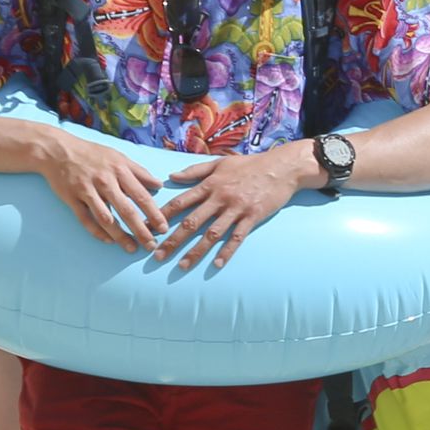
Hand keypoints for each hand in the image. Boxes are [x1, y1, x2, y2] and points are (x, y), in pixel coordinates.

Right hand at [37, 129, 165, 250]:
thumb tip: (159, 185)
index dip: (154, 214)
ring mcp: (87, 190)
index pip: (141, 195)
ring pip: (106, 218)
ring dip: (120, 236)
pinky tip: (108, 241)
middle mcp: (105, 181)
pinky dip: (97, 232)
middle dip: (141, 230)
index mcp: (119, 170)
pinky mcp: (71, 198)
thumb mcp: (118, 157)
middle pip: (126, 210)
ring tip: (132, 248)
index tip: (163, 228)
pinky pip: (85, 219)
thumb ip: (139, 171)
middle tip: (151, 245)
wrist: (57, 150)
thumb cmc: (92, 154)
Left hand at [156, 142, 315, 269]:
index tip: (148, 227)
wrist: (281, 167)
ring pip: (211, 234)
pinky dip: (227, 251)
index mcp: (210, 184)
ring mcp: (236, 209)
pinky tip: (217, 264)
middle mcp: (220, 197)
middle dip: (173, 240)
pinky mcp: (252, 217)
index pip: (181, 201)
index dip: (162, 215)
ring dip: (195, 251)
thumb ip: (195, 171)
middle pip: (192, 222)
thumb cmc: (250, 164)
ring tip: (181, 266)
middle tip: (157, 256)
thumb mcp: (220, 163)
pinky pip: (237, 237)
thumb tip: (171, 176)